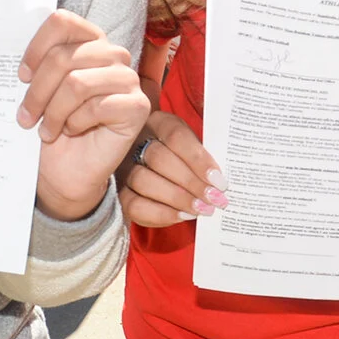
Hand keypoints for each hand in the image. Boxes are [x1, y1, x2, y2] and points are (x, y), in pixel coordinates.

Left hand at [18, 10, 147, 221]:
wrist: (64, 171)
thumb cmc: (51, 127)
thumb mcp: (38, 92)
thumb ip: (35, 67)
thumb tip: (13, 50)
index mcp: (88, 41)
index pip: (63, 21)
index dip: (37, 47)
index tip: (22, 76)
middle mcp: (112, 54)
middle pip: (64, 56)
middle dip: (38, 91)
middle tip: (25, 116)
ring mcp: (127, 80)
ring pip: (77, 83)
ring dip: (54, 111)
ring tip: (46, 130)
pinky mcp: (137, 106)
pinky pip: (96, 106)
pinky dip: (75, 122)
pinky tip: (72, 131)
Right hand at [118, 110, 224, 228]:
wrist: (163, 171)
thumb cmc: (184, 156)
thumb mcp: (193, 144)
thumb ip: (205, 155)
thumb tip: (220, 180)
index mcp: (158, 122)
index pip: (176, 136)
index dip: (198, 159)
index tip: (218, 181)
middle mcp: (135, 140)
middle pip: (159, 158)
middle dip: (191, 183)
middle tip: (213, 199)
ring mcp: (122, 166)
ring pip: (144, 181)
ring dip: (177, 199)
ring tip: (201, 210)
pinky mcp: (118, 192)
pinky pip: (134, 205)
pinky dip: (160, 214)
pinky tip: (182, 216)